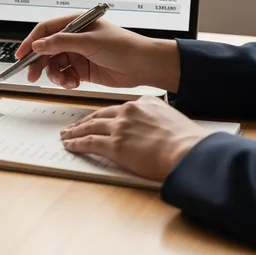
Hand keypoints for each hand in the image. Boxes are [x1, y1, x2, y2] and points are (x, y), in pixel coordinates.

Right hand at [15, 15, 180, 91]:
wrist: (144, 66)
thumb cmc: (123, 46)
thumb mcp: (89, 42)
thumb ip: (61, 43)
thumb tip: (38, 45)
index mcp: (75, 23)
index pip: (46, 30)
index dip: (31, 41)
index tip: (20, 55)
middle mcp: (74, 38)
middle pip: (46, 50)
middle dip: (39, 63)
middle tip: (32, 75)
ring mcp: (78, 54)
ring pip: (54, 65)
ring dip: (55, 75)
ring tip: (65, 81)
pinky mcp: (82, 69)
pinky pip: (65, 75)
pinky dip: (65, 81)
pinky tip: (74, 83)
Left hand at [59, 96, 210, 180]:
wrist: (189, 152)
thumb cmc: (188, 142)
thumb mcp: (174, 118)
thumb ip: (160, 117)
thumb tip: (161, 122)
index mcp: (143, 103)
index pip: (116, 108)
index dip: (103, 115)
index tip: (96, 119)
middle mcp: (128, 111)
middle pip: (99, 115)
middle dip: (84, 121)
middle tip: (74, 126)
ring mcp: (120, 128)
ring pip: (90, 127)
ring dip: (75, 132)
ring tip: (66, 135)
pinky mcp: (115, 145)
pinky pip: (88, 143)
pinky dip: (76, 144)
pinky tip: (69, 145)